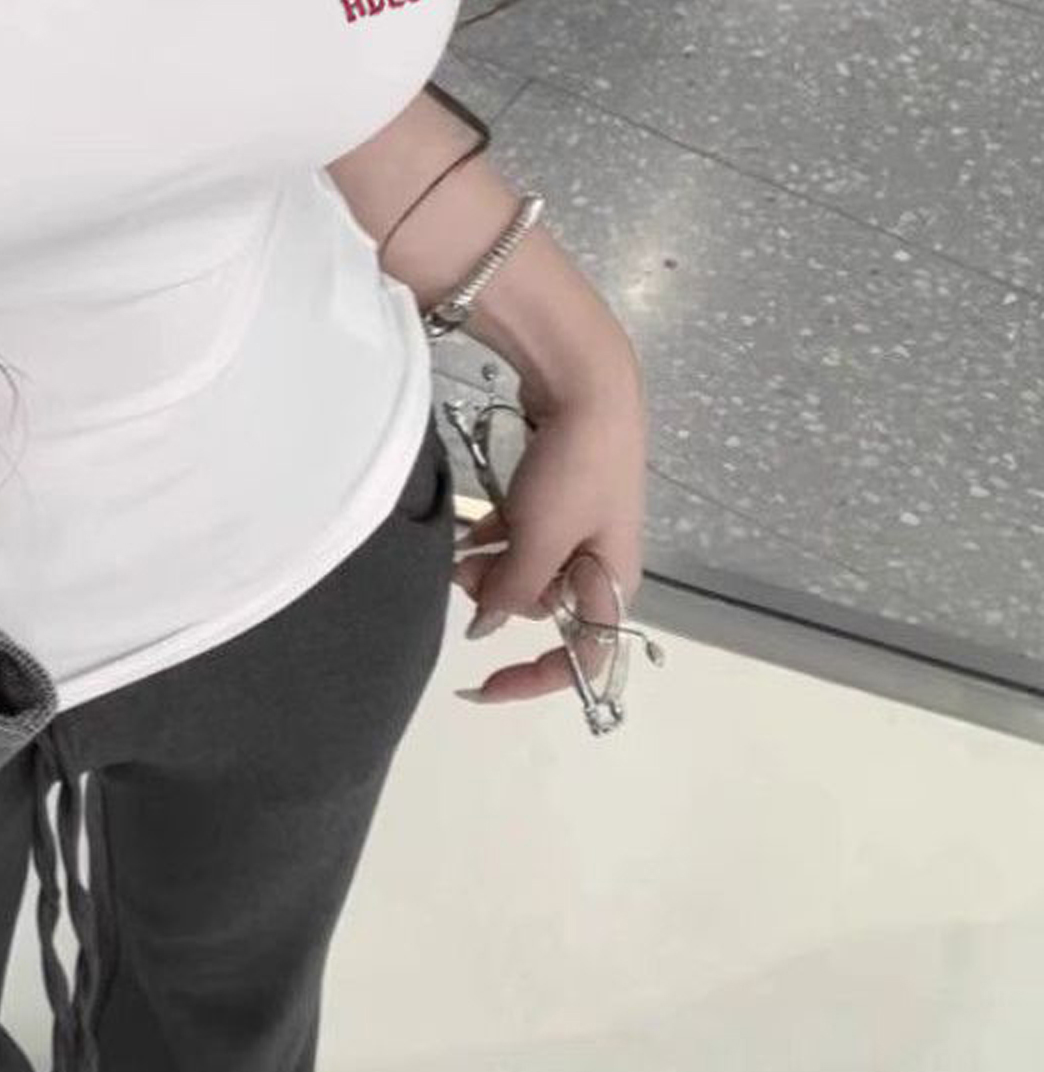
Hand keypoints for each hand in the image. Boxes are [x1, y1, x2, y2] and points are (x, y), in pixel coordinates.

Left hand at [450, 378, 647, 704]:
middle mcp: (598, 564)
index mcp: (612, 583)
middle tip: (459, 573)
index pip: (585, 658)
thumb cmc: (576, 469)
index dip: (535, 681)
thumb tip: (485, 630)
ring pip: (522, 571)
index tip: (480, 687)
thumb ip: (513, 589)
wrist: (587, 384)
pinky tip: (469, 531)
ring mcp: (577, 530)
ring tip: (459, 549)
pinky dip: (492, 540)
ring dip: (487, 567)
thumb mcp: (541, 537)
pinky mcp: (556, 501)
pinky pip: (518, 538)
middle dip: (496, 597)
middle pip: (540, 608)